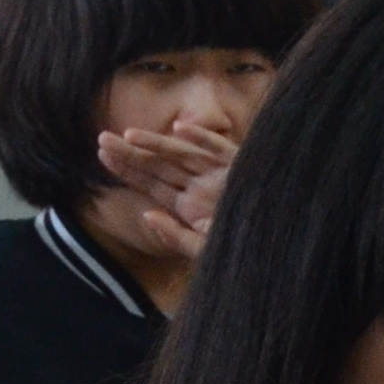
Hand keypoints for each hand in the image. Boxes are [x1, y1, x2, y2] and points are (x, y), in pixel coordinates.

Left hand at [94, 119, 238, 264]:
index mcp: (189, 205)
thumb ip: (175, 237)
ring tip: (129, 135)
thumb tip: (147, 216)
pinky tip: (180, 129)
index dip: (127, 169)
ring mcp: (220, 175)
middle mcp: (201, 186)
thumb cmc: (245, 254)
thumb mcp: (204, 251)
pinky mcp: (242, 167)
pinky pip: (221, 149)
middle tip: (101, 139)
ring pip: (183, 154)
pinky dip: (203, 138)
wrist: (282, 248)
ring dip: (157, 144)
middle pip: (160, 166)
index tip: (102, 156)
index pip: (151, 184)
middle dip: (131, 153)